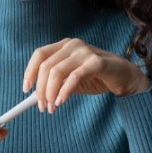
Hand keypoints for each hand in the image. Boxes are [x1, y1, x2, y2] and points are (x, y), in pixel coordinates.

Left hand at [23, 38, 150, 112]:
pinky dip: (64, 91)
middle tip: (42, 106)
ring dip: (50, 93)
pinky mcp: (97, 62)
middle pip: (46, 66)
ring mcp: (85, 51)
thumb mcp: (72, 80)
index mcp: (64, 45)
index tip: (26, 89)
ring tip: (52, 108)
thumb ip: (55, 84)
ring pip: (57, 72)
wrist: (126, 77)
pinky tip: (61, 102)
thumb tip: (35, 96)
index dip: (30, 72)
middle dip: (41, 89)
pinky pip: (74, 77)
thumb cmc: (97, 77)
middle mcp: (73, 45)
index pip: (39, 55)